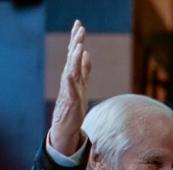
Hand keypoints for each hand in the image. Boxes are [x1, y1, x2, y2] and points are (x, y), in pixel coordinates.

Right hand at [50, 20, 91, 156]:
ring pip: (71, 70)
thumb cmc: (74, 103)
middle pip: (73, 58)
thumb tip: (87, 53)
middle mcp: (70, 79)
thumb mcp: (83, 83)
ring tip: (79, 46)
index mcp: (74, 74)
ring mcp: (69, 89)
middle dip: (76, 43)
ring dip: (74, 58)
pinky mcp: (71, 101)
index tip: (79, 24)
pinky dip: (70, 81)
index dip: (77, 39)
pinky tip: (70, 73)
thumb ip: (85, 69)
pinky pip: (70, 90)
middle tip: (80, 28)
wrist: (66, 124)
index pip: (75, 54)